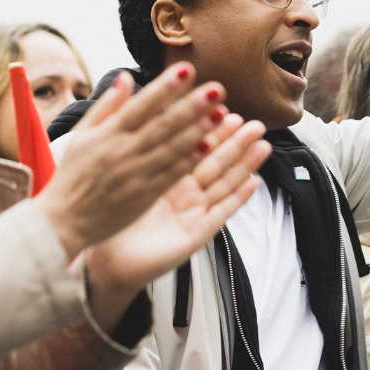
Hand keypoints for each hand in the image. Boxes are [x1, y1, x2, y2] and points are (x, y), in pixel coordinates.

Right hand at [36, 64, 226, 258]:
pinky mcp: (144, 196)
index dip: (164, 88)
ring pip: (171, 149)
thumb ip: (107, 105)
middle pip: (162, 125)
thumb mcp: (82, 135)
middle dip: (191, 106)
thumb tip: (127, 76)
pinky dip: (189, 160)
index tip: (186, 69)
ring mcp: (135, 174)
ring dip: (198, 131)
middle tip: (216, 88)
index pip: (141, 106)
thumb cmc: (73, 174)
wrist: (64, 220)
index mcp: (107, 134)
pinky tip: (209, 147)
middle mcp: (123, 152)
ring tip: (221, 113)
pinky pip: (171, 175)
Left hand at [85, 114, 271, 329]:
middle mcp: (183, 195)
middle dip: (235, 143)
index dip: (209, 130)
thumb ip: (134, 149)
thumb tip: (133, 118)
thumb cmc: (110, 221)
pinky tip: (254, 182)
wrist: (107, 260)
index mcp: (166, 178)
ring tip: (262, 145)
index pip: (192, 149)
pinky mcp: (196, 235)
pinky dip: (237, 199)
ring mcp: (192, 214)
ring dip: (244, 166)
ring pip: (223, 184)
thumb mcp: (121, 178)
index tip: (223, 109)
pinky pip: (220, 214)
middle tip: (253, 123)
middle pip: (214, 163)